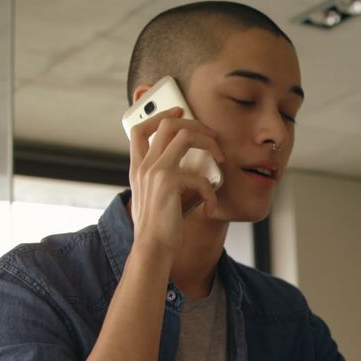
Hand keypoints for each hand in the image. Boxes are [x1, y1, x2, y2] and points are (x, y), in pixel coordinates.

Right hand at [127, 107, 225, 255]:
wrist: (153, 248)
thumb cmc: (161, 225)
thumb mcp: (160, 196)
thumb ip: (169, 177)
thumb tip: (197, 163)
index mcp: (139, 167)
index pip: (139, 129)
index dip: (160, 115)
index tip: (180, 112)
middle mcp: (144, 165)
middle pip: (167, 124)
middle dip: (196, 124)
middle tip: (213, 137)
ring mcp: (154, 172)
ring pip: (185, 135)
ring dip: (209, 143)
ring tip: (221, 158)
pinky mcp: (168, 183)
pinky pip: (200, 176)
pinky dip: (211, 192)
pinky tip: (211, 208)